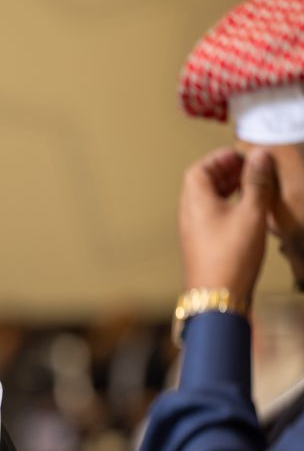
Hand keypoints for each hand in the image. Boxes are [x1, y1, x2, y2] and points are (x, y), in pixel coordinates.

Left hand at [179, 147, 276, 303]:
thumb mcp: (251, 213)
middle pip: (203, 183)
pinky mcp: (204, 243)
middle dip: (227, 171)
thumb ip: (256, 182)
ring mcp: (195, 230)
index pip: (199, 169)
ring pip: (210, 200)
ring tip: (254, 186)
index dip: (219, 158)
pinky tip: (249, 211)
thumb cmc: (230, 256)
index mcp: (194, 201)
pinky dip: (230, 206)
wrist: (218, 296)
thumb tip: (260, 156)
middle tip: (251, 168)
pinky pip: (214, 216)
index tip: (241, 154)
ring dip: (230, 189)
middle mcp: (189, 214)